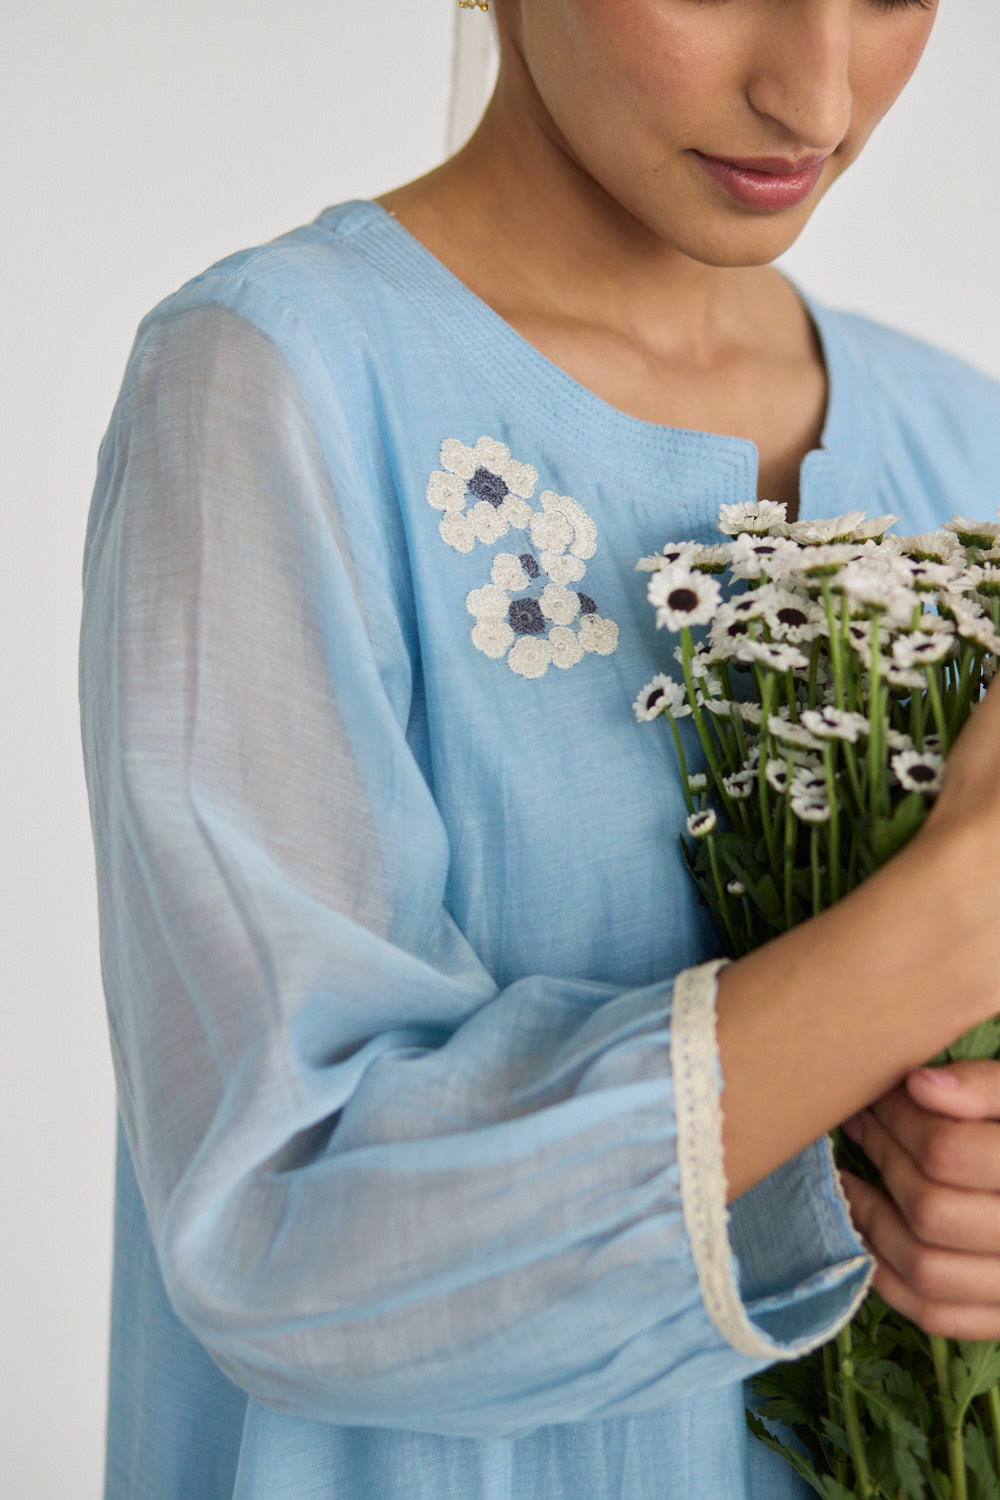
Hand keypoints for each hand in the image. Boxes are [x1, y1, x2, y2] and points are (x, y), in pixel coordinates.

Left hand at [839, 1061, 999, 1339]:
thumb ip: (987, 1085)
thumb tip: (919, 1085)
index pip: (947, 1151)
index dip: (900, 1118)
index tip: (881, 1096)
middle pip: (930, 1209)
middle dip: (884, 1158)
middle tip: (864, 1124)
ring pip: (925, 1269)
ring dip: (871, 1220)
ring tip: (850, 1178)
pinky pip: (935, 1315)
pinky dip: (889, 1276)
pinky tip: (869, 1233)